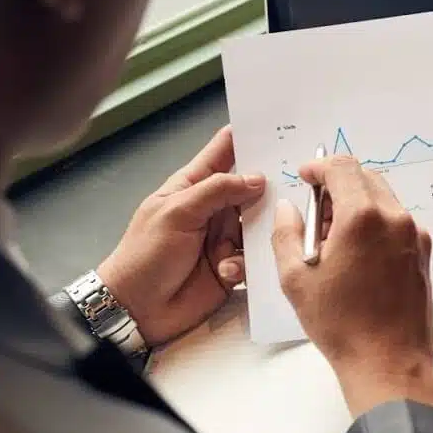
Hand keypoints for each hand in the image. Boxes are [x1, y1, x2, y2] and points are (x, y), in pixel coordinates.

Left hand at [97, 126, 264, 346]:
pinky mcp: (232, 267)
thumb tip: (257, 178)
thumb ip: (217, 191)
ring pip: (259, 226)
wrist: (137, 308)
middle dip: (270, 187)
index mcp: (193, 187)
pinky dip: (244, 264)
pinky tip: (227, 271)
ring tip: (255, 240)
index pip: (222, 153)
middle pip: (251, 190)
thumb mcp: (177, 213)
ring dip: (260, 232)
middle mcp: (213, 210)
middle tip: (295, 183)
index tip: (274, 124)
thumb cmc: (146, 254)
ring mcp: (224, 238)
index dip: (245, 137)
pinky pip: (254, 259)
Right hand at [270, 157, 432, 416]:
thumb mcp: (295, 279)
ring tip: (333, 240)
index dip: (319, 167)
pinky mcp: (423, 255)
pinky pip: (397, 224)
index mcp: (364, 217)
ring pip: (384, 200)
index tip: (305, 178)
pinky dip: (375, 225)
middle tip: (314, 214)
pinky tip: (357, 256)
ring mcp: (415, 237)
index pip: (343, 167)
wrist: (389, 363)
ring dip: (356, 205)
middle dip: (338, 186)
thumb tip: (288, 209)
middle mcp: (396, 219)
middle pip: (366, 178)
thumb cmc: (341, 325)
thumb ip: (286, 234)